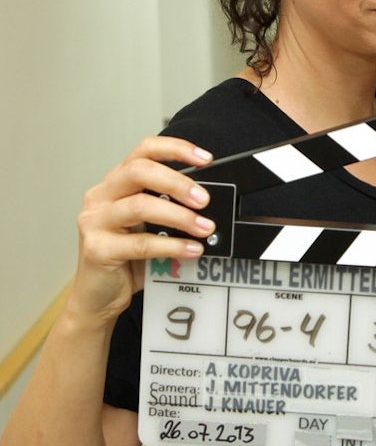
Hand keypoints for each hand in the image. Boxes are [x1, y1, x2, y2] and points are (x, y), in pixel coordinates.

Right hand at [71, 137, 216, 322]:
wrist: (99, 297)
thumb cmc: (127, 258)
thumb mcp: (151, 226)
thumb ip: (170, 208)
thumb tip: (209, 205)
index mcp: (117, 183)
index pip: (144, 150)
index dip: (176, 149)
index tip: (205, 159)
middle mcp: (101, 196)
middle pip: (139, 171)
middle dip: (178, 182)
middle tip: (205, 199)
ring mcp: (95, 221)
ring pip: (140, 205)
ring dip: (179, 216)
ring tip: (204, 227)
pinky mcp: (97, 249)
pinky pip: (140, 243)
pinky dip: (171, 245)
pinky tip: (191, 249)